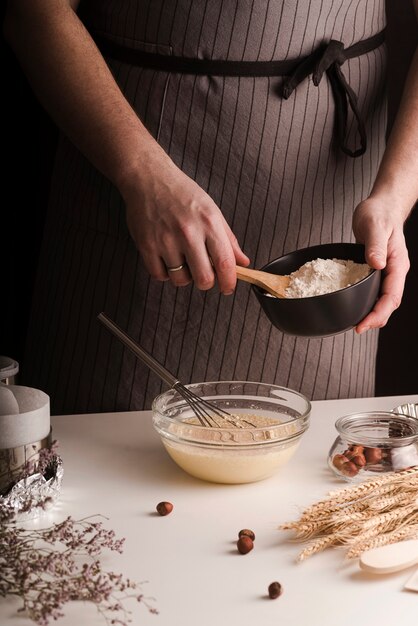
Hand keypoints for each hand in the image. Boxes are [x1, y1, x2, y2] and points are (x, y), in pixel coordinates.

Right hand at [122, 154, 249, 294]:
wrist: (148, 178)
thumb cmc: (181, 193)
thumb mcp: (212, 210)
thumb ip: (228, 239)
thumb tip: (243, 262)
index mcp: (209, 222)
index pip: (225, 263)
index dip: (229, 282)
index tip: (228, 288)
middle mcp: (188, 232)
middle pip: (204, 278)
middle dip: (206, 282)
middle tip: (204, 274)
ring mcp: (166, 240)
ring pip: (180, 280)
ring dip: (184, 276)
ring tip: (182, 260)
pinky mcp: (147, 245)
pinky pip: (159, 275)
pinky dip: (165, 273)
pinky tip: (167, 259)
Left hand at [352, 196, 409, 332]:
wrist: (381, 206)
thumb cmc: (378, 213)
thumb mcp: (374, 225)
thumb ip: (375, 245)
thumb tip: (376, 264)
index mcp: (397, 264)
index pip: (391, 296)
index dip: (378, 313)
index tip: (363, 324)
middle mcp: (393, 271)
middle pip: (388, 303)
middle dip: (375, 319)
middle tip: (357, 329)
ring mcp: (386, 272)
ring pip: (381, 299)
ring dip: (371, 313)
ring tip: (356, 324)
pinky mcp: (376, 270)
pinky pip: (373, 291)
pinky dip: (365, 301)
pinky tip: (353, 306)